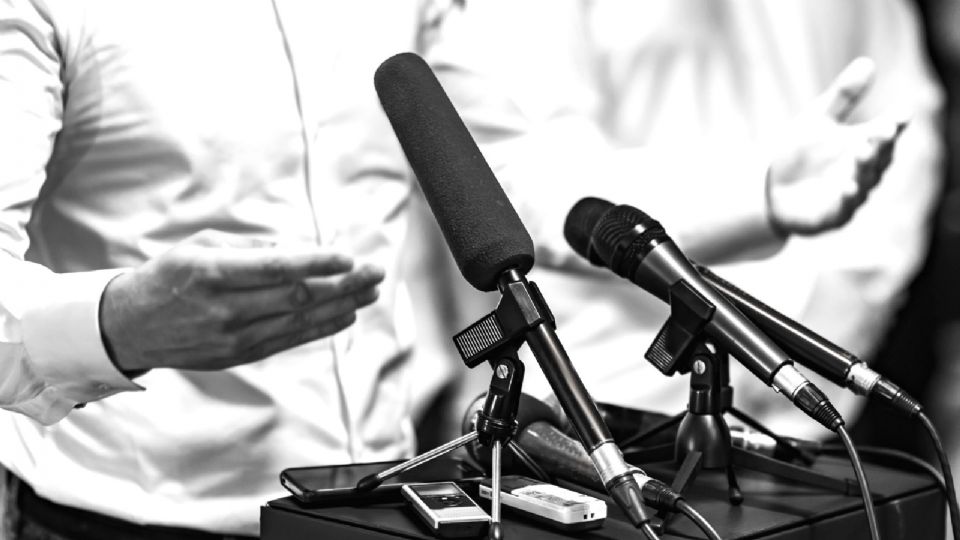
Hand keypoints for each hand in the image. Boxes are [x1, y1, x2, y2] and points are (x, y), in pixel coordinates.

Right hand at [100, 231, 384, 372]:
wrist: (131, 325)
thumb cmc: (170, 275)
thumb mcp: (200, 246)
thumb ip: (250, 247)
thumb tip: (299, 250)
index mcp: (211, 272)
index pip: (275, 269)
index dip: (316, 264)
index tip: (349, 258)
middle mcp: (224, 308)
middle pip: (296, 297)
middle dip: (343, 285)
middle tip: (375, 273)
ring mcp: (232, 337)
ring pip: (298, 321)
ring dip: (341, 306)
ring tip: (371, 293)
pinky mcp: (239, 355)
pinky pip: (289, 340)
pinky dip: (321, 327)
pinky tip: (346, 315)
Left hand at [766, 57, 904, 235]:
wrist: (768, 191)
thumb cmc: (799, 154)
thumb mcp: (816, 120)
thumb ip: (843, 96)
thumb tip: (868, 61)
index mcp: (864, 146)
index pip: (886, 134)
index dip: (895, 125)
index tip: (901, 113)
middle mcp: (863, 173)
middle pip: (879, 158)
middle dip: (880, 144)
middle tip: (881, 129)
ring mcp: (850, 197)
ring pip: (865, 183)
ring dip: (864, 168)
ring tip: (861, 150)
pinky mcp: (832, 218)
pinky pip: (844, 210)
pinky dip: (848, 199)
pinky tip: (848, 187)